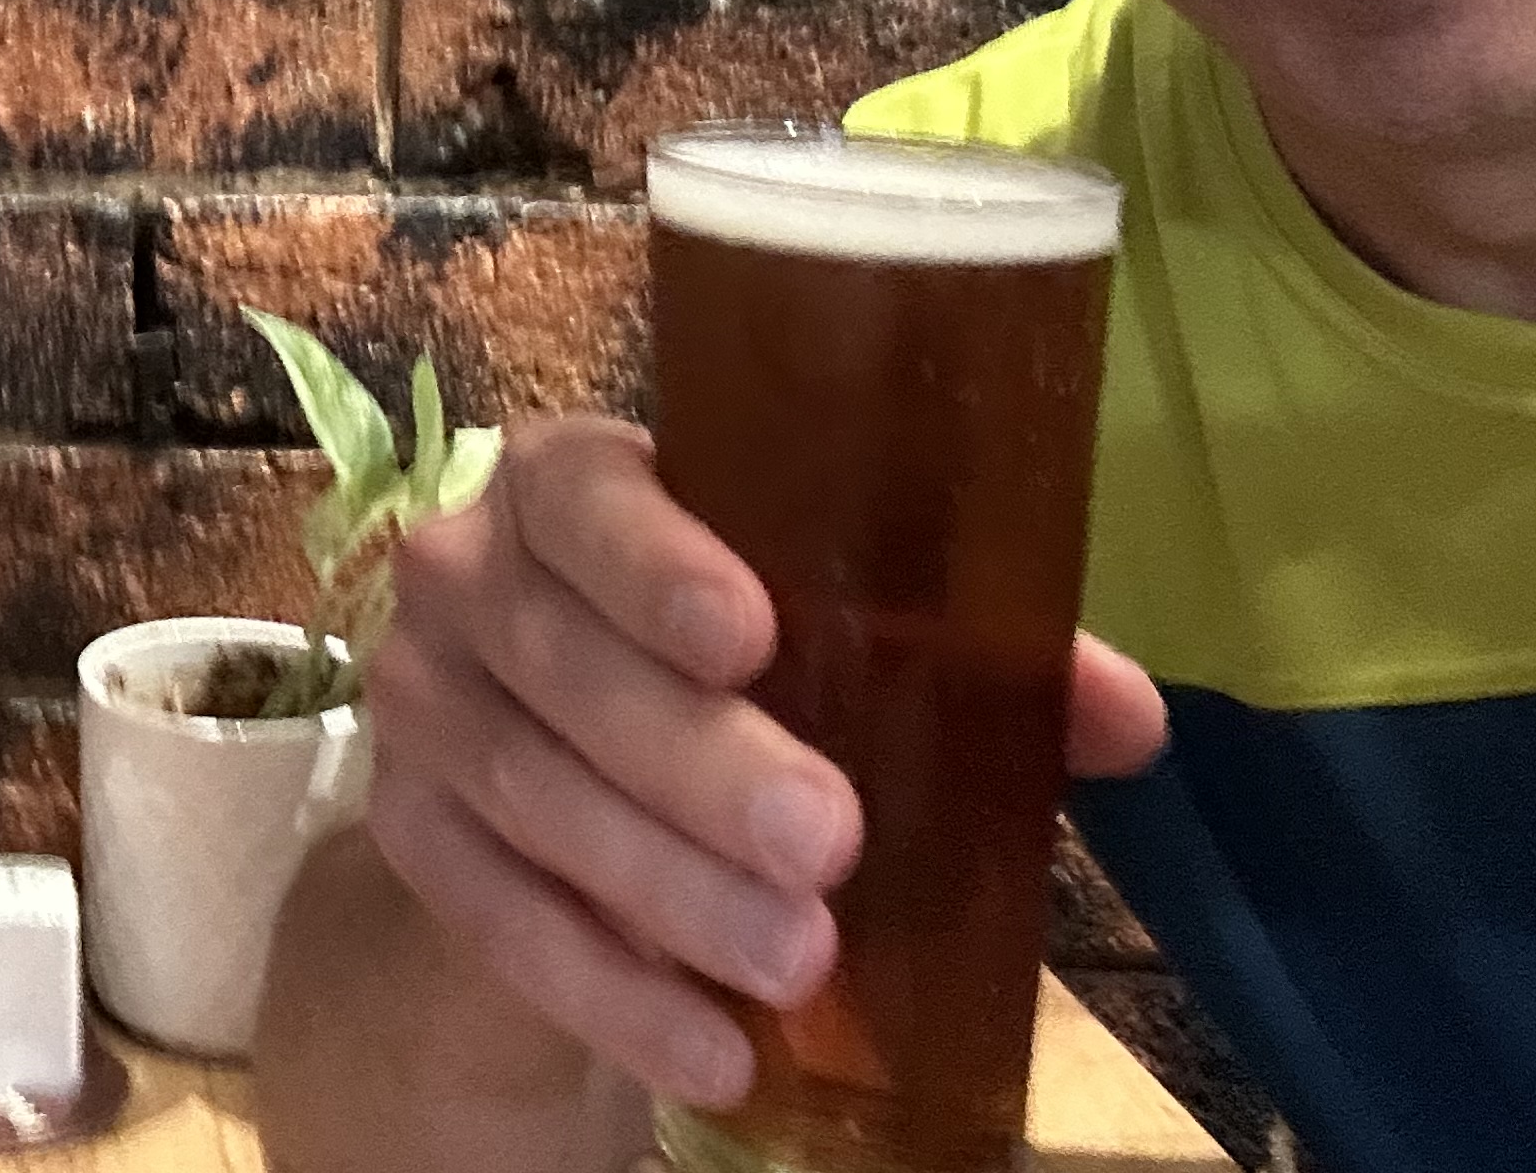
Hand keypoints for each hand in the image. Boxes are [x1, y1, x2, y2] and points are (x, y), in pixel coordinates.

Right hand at [359, 416, 1163, 1110]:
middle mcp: (467, 571)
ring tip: (796, 961)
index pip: (583, 493)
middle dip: (692, 758)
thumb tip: (1130, 718)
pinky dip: (604, 988)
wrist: (562, 764)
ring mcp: (420, 699)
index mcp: (573, 485)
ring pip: (523, 787)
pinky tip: (713, 1049)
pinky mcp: (405, 828)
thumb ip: (971, 660)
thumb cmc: (724, 668)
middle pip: (558, 656)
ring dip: (661, 886)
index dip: (654, 558)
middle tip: (825, 841)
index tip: (751, 632)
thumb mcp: (839, 641)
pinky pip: (489, 908)